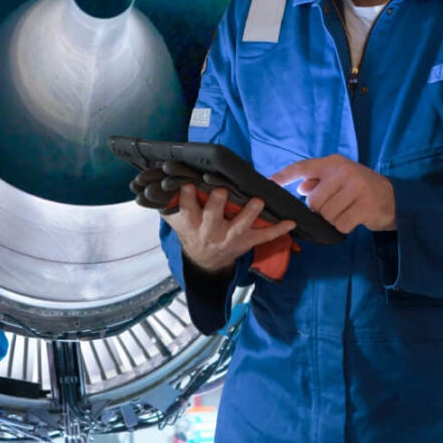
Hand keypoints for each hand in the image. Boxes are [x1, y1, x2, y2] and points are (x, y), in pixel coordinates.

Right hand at [161, 183, 296, 274]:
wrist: (205, 262)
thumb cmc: (190, 231)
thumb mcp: (174, 220)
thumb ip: (165, 202)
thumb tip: (151, 181)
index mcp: (192, 224)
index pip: (187, 209)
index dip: (187, 198)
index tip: (188, 184)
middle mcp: (210, 231)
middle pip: (212, 217)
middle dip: (216, 204)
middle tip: (220, 190)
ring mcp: (230, 238)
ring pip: (240, 226)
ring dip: (249, 214)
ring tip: (257, 201)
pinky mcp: (246, 242)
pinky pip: (264, 237)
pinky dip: (279, 230)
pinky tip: (291, 222)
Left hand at [271, 155, 395, 233]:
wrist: (396, 198)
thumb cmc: (362, 189)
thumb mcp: (341, 179)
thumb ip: (319, 181)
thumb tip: (302, 188)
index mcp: (334, 162)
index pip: (302, 167)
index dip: (283, 176)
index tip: (268, 183)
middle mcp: (344, 171)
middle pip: (314, 201)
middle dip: (320, 210)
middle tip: (336, 207)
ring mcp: (356, 187)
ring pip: (326, 214)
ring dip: (333, 219)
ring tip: (347, 212)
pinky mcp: (366, 206)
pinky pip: (341, 224)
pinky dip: (344, 227)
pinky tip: (354, 219)